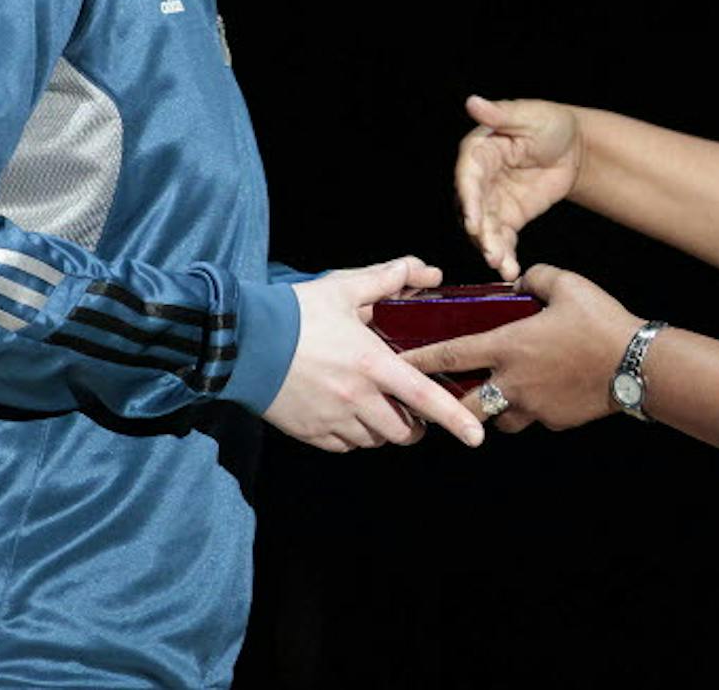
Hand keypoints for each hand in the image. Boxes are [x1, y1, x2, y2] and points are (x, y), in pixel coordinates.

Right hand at [261, 257, 485, 452]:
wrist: (241, 342)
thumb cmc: (295, 312)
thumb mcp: (344, 289)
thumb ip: (389, 279)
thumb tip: (428, 272)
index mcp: (372, 364)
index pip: (425, 398)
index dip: (455, 419)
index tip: (477, 437)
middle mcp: (357, 398)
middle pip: (404, 431)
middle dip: (415, 425)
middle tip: (413, 409)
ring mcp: (333, 420)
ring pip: (375, 441)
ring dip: (384, 429)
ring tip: (378, 406)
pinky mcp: (311, 433)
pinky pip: (345, 445)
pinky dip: (354, 435)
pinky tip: (348, 412)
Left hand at [401, 265, 635, 432]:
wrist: (637, 364)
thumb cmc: (601, 321)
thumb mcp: (567, 284)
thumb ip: (535, 277)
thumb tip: (521, 283)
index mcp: (509, 346)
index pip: (449, 355)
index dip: (418, 360)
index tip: (396, 365)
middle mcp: (513, 382)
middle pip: (464, 404)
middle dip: (448, 405)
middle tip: (442, 398)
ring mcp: (534, 406)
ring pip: (498, 418)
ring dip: (493, 409)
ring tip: (501, 394)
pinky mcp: (555, 421)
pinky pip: (534, 418)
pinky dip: (532, 409)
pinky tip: (546, 393)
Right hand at [456, 95, 584, 280]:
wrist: (575, 147)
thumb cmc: (550, 123)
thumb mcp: (528, 116)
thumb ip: (501, 114)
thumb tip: (472, 102)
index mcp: (478, 151)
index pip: (468, 177)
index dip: (469, 200)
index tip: (473, 221)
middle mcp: (478, 179)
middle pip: (472, 210)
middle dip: (479, 233)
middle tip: (490, 253)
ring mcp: (491, 201)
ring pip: (484, 229)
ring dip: (490, 249)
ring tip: (502, 267)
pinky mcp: (508, 217)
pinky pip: (502, 239)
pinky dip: (505, 255)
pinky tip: (510, 270)